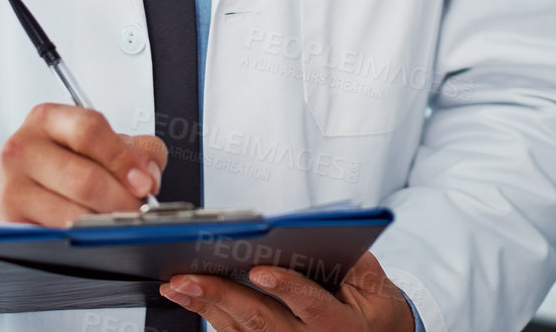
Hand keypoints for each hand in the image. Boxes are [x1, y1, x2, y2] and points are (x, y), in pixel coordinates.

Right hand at [0, 102, 167, 224]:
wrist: (20, 189)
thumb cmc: (64, 163)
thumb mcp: (99, 144)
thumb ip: (136, 150)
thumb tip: (148, 176)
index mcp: (47, 119)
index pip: (89, 130)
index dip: (123, 159)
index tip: (145, 182)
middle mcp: (23, 148)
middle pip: (83, 178)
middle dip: (120, 200)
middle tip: (137, 210)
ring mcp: (11, 186)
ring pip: (72, 213)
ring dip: (103, 223)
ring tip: (117, 223)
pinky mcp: (10, 221)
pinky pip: (56, 236)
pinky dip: (82, 239)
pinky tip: (92, 235)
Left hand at [159, 251, 414, 330]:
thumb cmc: (371, 311)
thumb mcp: (376, 287)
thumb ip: (357, 263)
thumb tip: (326, 233)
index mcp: (340, 326)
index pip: (309, 304)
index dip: (285, 287)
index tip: (258, 269)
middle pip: (261, 321)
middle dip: (222, 297)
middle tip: (190, 277)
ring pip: (241, 331)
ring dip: (206, 307)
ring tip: (178, 284)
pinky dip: (211, 316)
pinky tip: (190, 297)